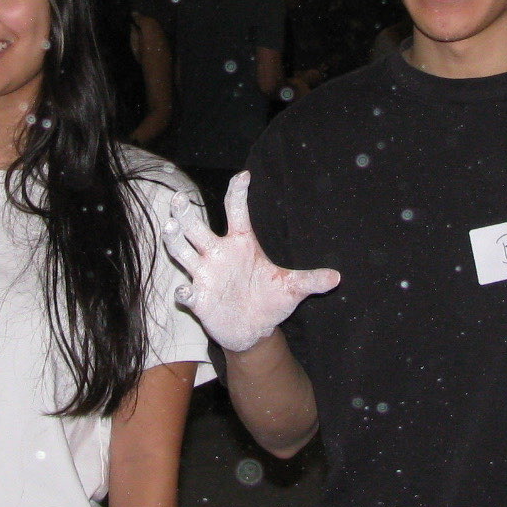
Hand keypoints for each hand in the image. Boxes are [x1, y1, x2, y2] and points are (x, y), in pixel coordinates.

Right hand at [162, 173, 339, 353]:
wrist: (254, 329)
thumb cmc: (270, 301)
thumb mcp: (292, 289)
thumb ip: (310, 281)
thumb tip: (337, 278)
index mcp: (240, 243)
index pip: (236, 212)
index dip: (238, 194)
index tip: (244, 176)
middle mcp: (217, 254)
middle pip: (196, 228)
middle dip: (185, 213)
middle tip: (179, 198)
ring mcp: (204, 275)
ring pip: (182, 251)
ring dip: (175, 240)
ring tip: (170, 227)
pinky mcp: (199, 298)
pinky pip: (187, 291)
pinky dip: (184, 290)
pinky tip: (185, 290)